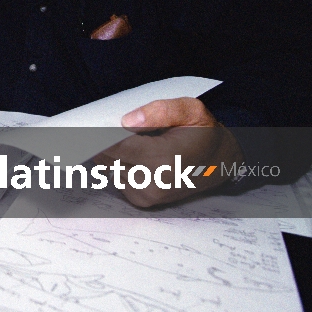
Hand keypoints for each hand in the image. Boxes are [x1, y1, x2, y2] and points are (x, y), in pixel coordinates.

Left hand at [95, 97, 240, 206]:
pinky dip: (120, 165)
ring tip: (132, 140)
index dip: (99, 134)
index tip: (90, 124)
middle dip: (105, 141)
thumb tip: (126, 121)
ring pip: (110, 168)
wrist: (221, 163)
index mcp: (164, 158)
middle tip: (112, 126)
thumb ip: (160, 111)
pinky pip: (116, 178)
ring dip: (113, 153)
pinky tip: (137, 156)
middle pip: (108, 158)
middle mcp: (153, 182)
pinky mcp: (142, 201)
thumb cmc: (204, 133)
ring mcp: (147, 195)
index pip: (115, 147)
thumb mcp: (191, 110)